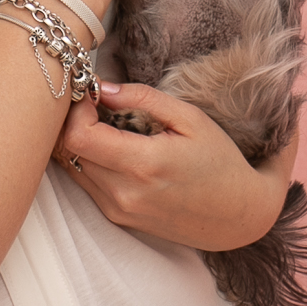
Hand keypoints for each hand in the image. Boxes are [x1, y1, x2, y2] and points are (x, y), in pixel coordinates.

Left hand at [56, 83, 299, 252]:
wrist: (238, 217)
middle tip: (95, 105)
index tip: (93, 95)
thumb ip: (143, 98)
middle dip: (74, 121)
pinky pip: (86, 183)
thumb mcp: (190, 119)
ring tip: (106, 125)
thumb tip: (102, 87)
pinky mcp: (117, 217)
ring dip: (80, 142)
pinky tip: (114, 149)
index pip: (77, 136)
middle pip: (68, 151)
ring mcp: (118, 209)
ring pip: (72, 168)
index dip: (76, 110)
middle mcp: (124, 193)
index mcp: (143, 165)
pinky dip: (90, 161)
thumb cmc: (220, 162)